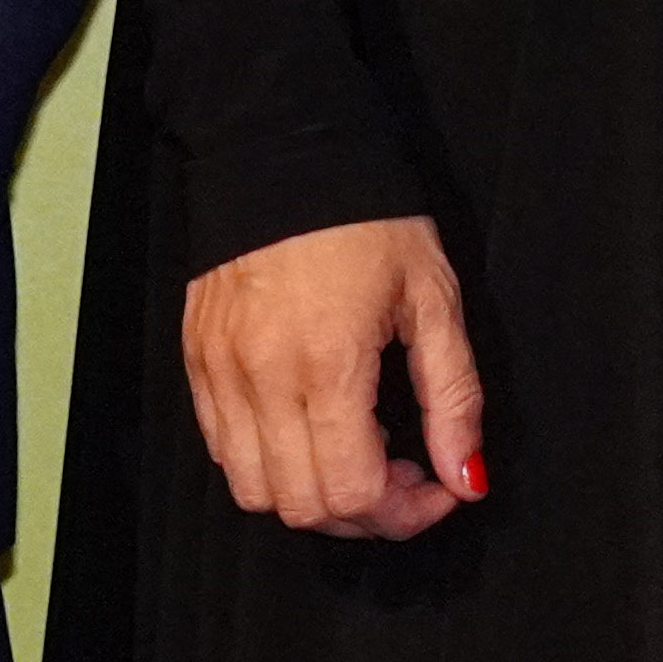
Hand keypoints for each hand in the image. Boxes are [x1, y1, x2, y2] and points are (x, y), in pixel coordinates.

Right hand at [177, 212, 480, 540]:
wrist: (285, 148)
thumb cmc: (367, 216)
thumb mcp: (433, 298)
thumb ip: (453, 398)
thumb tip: (467, 478)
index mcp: (328, 364)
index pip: (353, 493)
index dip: (403, 512)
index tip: (435, 487)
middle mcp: (262, 379)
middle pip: (302, 508)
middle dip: (363, 513)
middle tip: (402, 473)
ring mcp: (220, 372)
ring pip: (253, 492)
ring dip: (310, 497)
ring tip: (354, 452)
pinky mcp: (196, 361)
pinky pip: (221, 449)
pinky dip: (266, 463)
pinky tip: (306, 429)